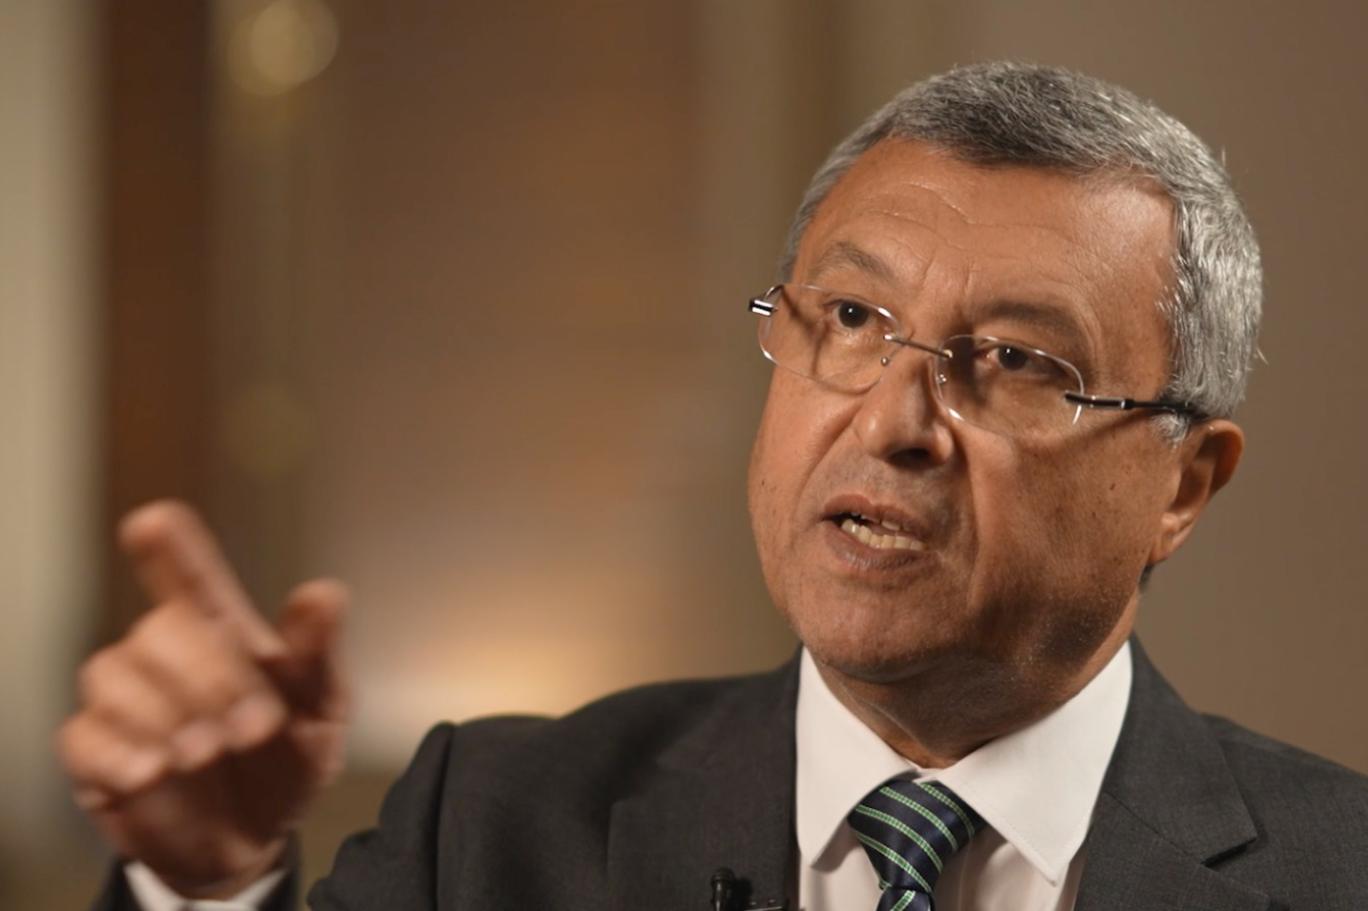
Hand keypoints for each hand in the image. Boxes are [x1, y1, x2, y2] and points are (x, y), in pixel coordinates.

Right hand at [56, 500, 348, 897]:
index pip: (193, 580)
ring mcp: (128, 704)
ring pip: (113, 674)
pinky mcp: (96, 755)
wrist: (254, 840)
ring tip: (208, 754)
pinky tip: (155, 772)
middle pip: (160, 629)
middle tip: (254, 727)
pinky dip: (120, 752)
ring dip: (166, 714)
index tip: (154, 521)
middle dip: (209, 676)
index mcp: (228, 636)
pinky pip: (83, 735)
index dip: (173, 549)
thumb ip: (318, 654)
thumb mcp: (321, 712)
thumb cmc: (286, 762)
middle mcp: (170, 658)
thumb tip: (325, 593)